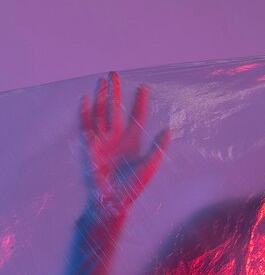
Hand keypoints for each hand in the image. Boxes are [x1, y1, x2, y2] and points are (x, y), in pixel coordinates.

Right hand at [80, 71, 170, 214]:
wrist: (112, 200)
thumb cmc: (132, 187)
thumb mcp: (149, 166)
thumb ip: (158, 148)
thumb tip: (170, 130)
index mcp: (133, 142)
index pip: (137, 117)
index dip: (140, 103)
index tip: (144, 88)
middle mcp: (117, 138)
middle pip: (115, 110)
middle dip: (115, 93)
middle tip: (115, 74)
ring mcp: (103, 141)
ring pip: (101, 113)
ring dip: (100, 97)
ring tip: (102, 82)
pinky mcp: (90, 147)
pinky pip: (86, 126)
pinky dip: (85, 113)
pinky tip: (85, 100)